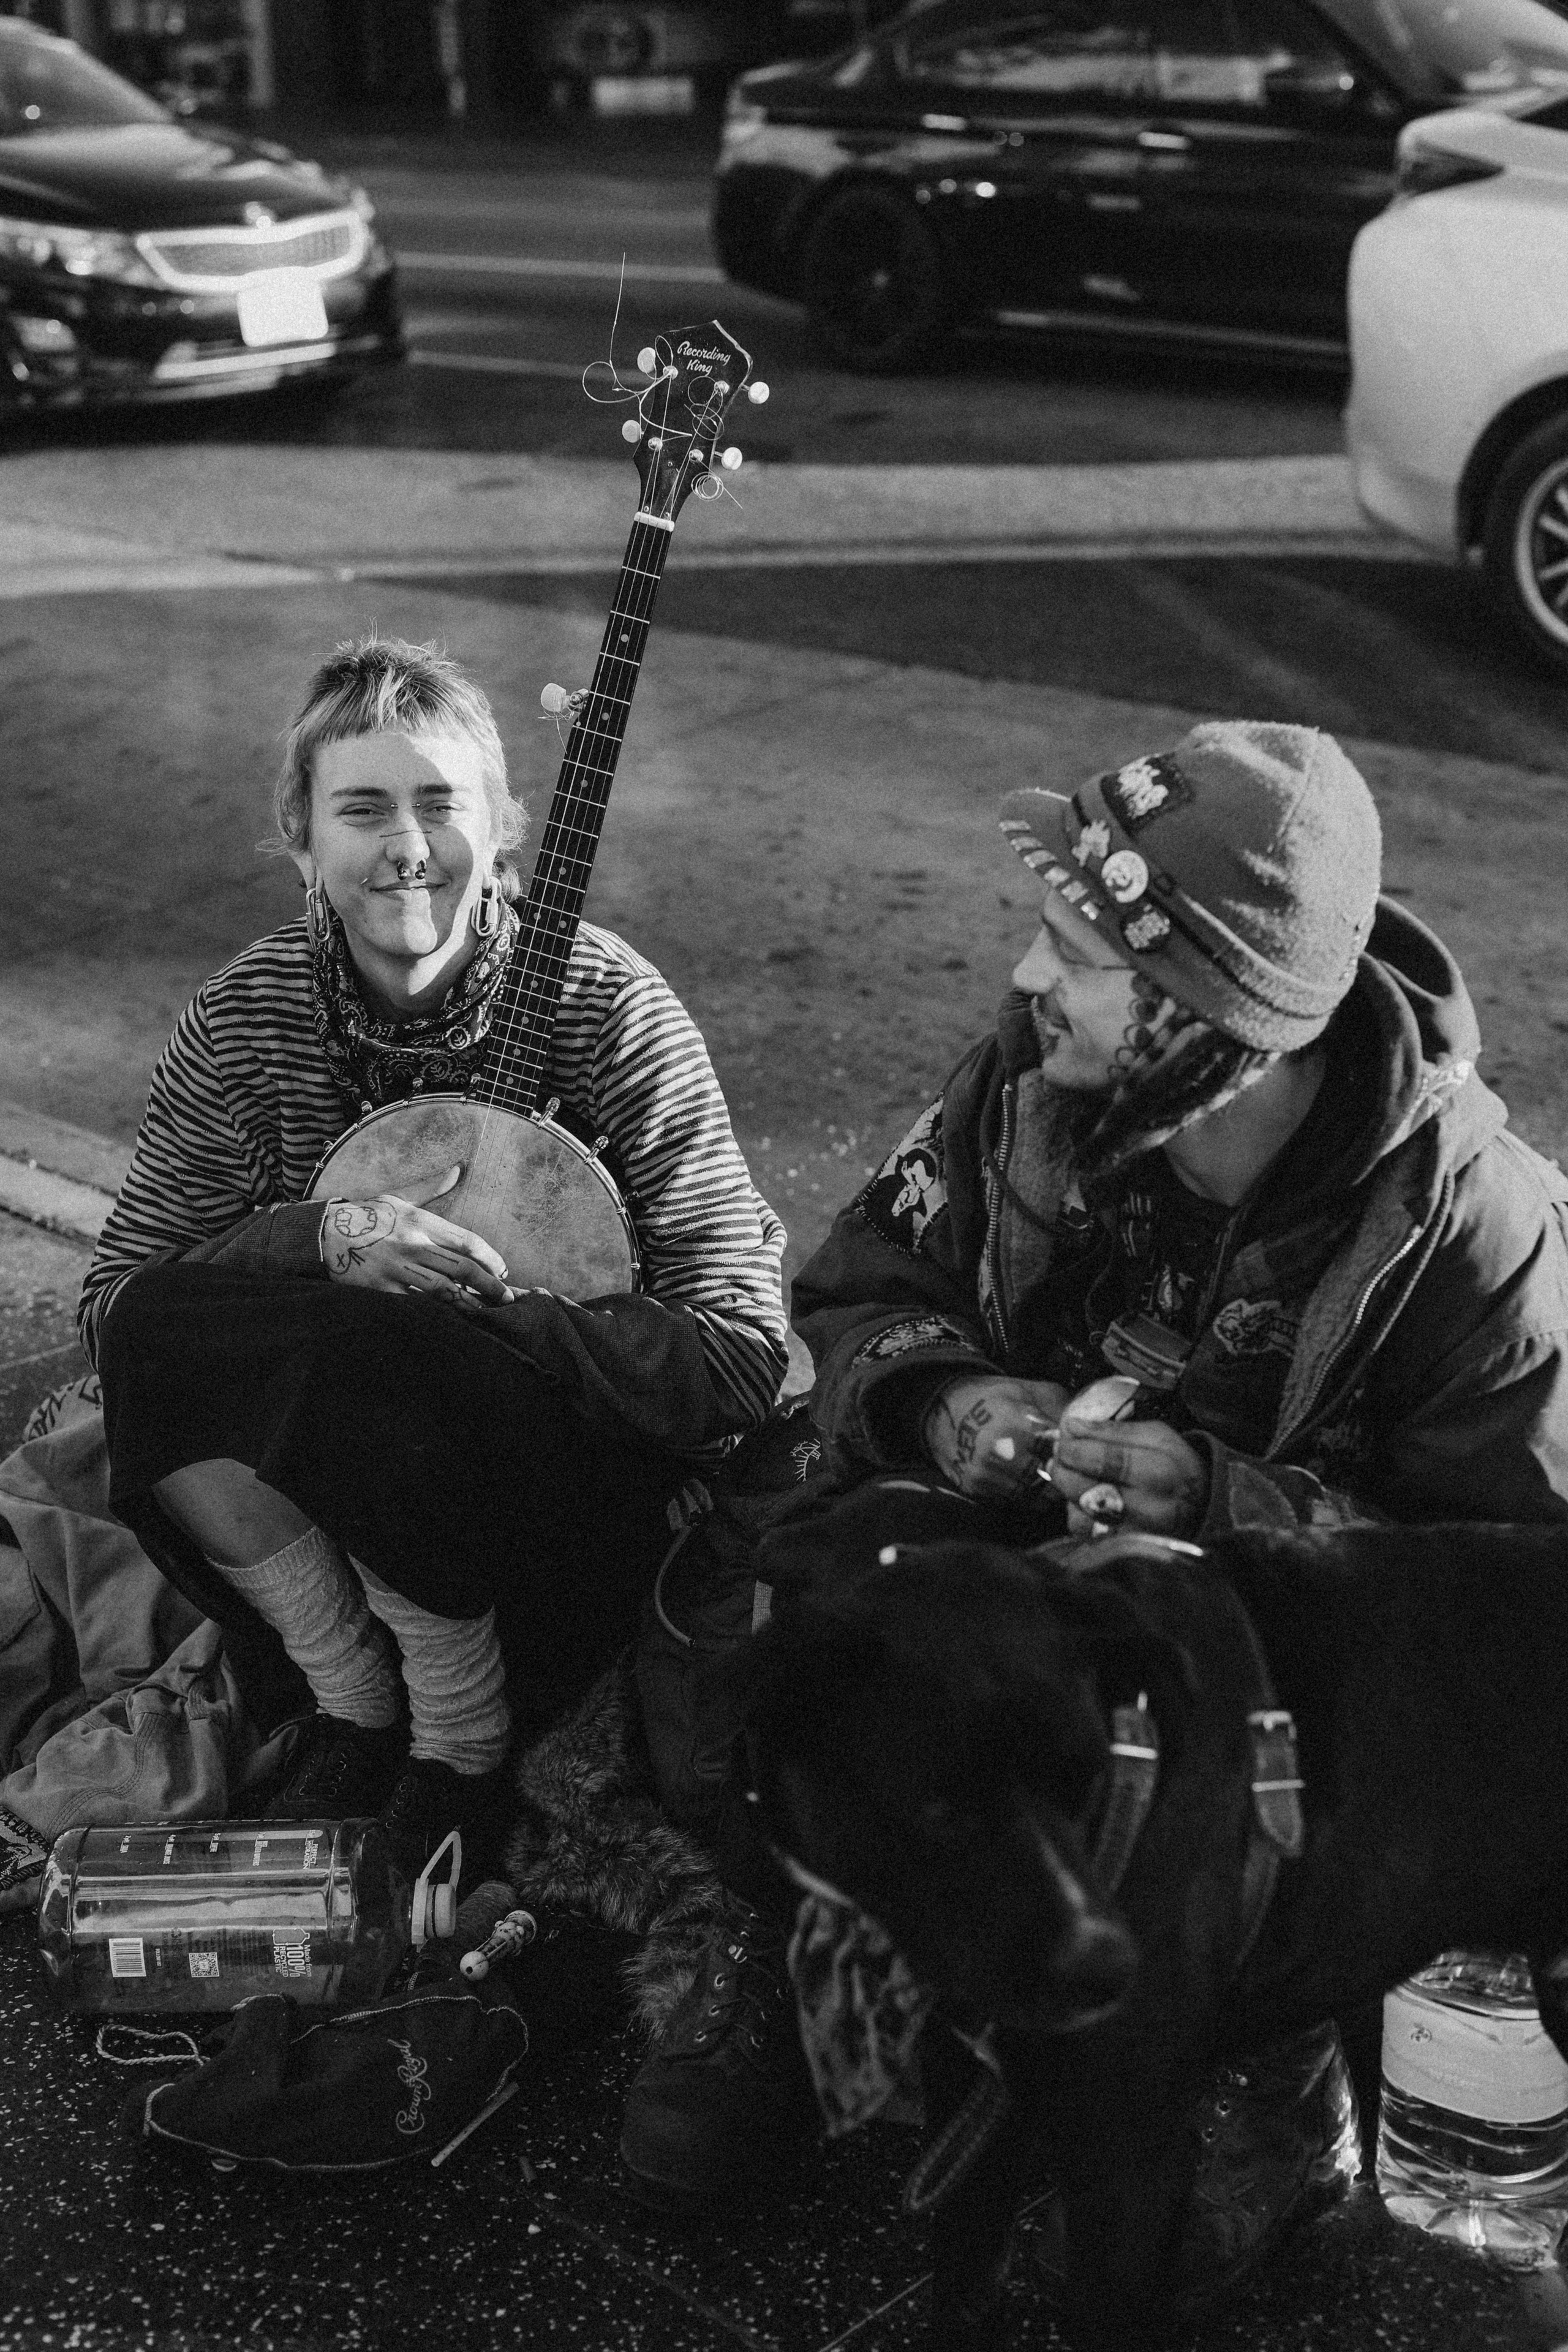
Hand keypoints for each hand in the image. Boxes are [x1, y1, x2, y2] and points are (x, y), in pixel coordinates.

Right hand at [319, 1166, 514, 1305]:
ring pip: (443, 1291)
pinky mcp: (381, 1290)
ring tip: (488, 1314)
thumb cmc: (364, 1216)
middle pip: (461, 1268)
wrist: (321, 1235)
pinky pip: (416, 1305)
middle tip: (507, 1297)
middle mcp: (411, 1244)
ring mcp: (396, 1269)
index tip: (503, 1270)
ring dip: (469, 1304)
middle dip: (489, 1284)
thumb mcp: (397, 1197)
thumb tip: (459, 1168)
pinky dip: (437, 1314)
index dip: (490, 1257)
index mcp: (419, 1221)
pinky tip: (453, 1322)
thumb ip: (432, 1187)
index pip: (466, 1241)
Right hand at [922, 1373, 1069, 1503]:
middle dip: (1065, 1477)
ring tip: (1054, 1477)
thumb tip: (1092, 1428)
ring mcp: (987, 1476)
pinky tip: (1030, 1481)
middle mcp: (1000, 1454)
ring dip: (1048, 1490)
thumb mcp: (1028, 1390)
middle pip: (1051, 1481)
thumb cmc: (993, 1397)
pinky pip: (1015, 1502)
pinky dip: (1028, 1496)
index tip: (1081, 1452)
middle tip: (1074, 1471)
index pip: (1061, 1453)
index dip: (1074, 1455)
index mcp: (1016, 1425)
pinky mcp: (977, 1490)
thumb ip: (1060, 1408)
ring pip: (1035, 1498)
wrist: (942, 1409)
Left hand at [1049, 1406, 1207, 1538]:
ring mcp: (1133, 1535)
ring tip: (1067, 1471)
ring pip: (1079, 1511)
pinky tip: (1084, 1497)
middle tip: (1059, 1452)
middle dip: (1063, 1465)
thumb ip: (1115, 1430)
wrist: (1201, 1510)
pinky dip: (1076, 1511)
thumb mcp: (1158, 1437)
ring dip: (1066, 1487)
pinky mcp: (1122, 1550)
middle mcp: (1147, 1509)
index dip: (1076, 1446)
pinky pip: (1083, 1530)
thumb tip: (1072, 1426)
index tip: (1065, 1431)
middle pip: (1084, 1487)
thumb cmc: (1176, 1468)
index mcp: (1161, 1473)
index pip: (1105, 1460)